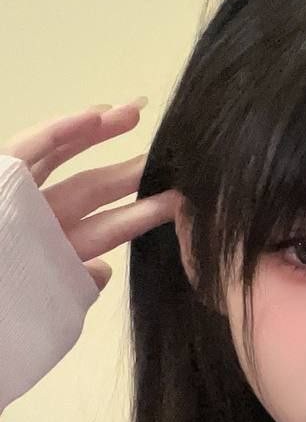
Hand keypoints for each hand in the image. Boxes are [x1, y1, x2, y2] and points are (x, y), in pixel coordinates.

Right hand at [5, 99, 178, 291]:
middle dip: (130, 169)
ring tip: (135, 110)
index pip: (102, 225)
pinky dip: (62, 130)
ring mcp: (16, 201)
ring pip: (65, 160)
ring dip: (100, 134)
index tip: (171, 196)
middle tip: (173, 150)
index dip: (137, 209)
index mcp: (50, 252)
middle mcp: (34, 223)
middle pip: (90, 188)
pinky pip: (28, 150)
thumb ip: (77, 283)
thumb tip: (104, 270)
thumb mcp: (48, 304)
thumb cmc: (3, 311)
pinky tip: (97, 112)